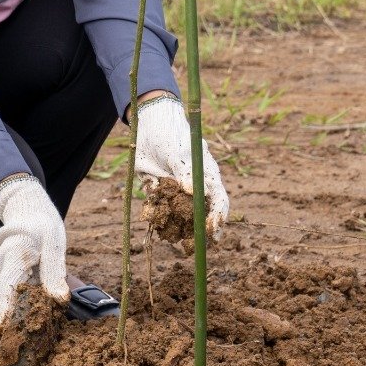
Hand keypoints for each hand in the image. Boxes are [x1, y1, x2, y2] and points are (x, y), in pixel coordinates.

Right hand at [0, 175, 69, 329]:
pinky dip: (25, 308)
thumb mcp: (54, 244)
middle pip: (8, 296)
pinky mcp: (16, 276)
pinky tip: (34, 325)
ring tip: (25, 343)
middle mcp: (8, 265)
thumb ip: (55, 272)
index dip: (3, 308)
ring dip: (19, 317)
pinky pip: (19, 294)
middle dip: (11, 321)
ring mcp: (10, 271)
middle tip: (14, 348)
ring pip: (13, 297)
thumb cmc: (42, 224)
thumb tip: (60, 300)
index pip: (8, 284)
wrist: (28, 208)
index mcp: (17, 254)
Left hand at [134, 96, 230, 233]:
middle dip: (195, 231)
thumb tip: (194, 192)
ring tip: (168, 233)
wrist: (147, 120)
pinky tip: (152, 216)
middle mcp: (193, 184)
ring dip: (174, 226)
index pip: (218, 200)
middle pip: (200, 213)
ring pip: (179, 214)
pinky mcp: (160, 188)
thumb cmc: (169, 132)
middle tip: (190, 245)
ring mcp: (176, 188)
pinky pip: (159, 207)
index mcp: (205, 174)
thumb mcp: (176, 150)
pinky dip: (156, 214)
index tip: (211, 231)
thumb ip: (185, 171)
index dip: (217, 218)